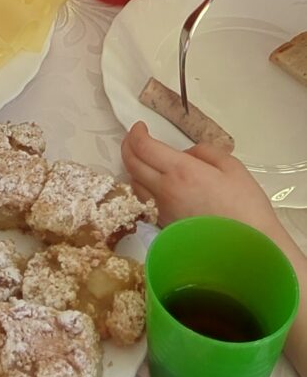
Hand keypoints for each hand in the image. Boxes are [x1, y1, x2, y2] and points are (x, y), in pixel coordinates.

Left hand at [121, 122, 275, 238]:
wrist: (249, 250)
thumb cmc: (246, 207)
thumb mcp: (231, 167)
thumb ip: (204, 152)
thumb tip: (186, 154)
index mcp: (181, 171)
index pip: (143, 147)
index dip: (136, 133)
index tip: (140, 127)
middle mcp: (165, 191)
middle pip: (131, 164)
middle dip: (128, 146)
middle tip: (135, 138)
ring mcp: (162, 212)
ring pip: (134, 185)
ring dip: (133, 169)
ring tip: (144, 161)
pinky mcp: (165, 228)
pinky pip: (145, 204)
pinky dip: (143, 189)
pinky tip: (154, 186)